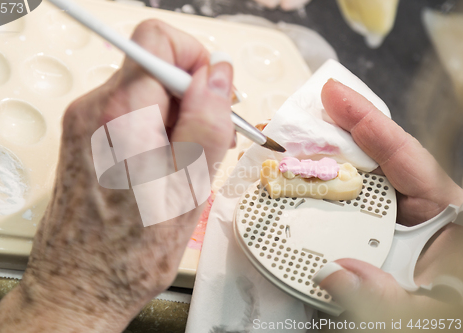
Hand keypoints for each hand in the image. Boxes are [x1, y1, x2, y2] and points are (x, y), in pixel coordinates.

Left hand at [0, 19, 233, 332]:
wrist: (81, 286)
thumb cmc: (128, 251)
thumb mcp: (188, 185)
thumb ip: (208, 121)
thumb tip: (219, 75)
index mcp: (121, 112)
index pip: (158, 40)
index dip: (194, 60)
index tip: (211, 97)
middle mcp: (95, 110)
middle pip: (156, 70)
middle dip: (191, 101)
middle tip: (205, 145)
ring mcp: (87, 125)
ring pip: (147, 96)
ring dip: (177, 122)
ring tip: (184, 167)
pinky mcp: (87, 141)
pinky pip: (132, 118)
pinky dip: (157, 135)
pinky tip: (164, 171)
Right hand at [312, 79, 462, 324]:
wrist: (440, 323)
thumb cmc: (446, 315)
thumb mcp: (423, 312)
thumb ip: (385, 296)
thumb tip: (334, 272)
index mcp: (445, 213)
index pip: (406, 155)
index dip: (368, 121)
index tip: (334, 96)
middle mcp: (418, 208)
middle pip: (374, 158)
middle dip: (334, 135)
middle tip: (294, 119)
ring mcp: (393, 218)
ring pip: (355, 179)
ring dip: (321, 162)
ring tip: (286, 146)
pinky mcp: (374, 232)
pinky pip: (344, 204)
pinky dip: (319, 192)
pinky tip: (296, 184)